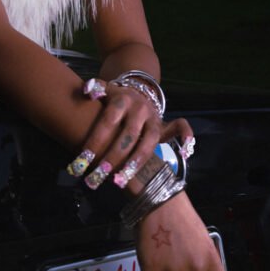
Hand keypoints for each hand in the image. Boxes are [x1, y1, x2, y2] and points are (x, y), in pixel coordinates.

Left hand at [67, 77, 192, 190]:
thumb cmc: (115, 97)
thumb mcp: (104, 89)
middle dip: (112, 158)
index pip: (108, 123)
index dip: (95, 141)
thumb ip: (94, 89)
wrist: (138, 90)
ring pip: (148, 142)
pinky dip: (186, 137)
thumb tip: (86, 91)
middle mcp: (140, 110)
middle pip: (127, 137)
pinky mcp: (165, 126)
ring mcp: (154, 119)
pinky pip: (181, 128)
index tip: (82, 160)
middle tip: (99, 176)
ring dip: (135, 163)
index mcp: (122, 101)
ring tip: (120, 182)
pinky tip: (185, 155)